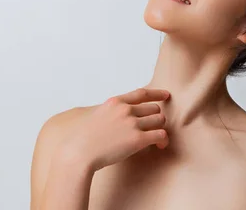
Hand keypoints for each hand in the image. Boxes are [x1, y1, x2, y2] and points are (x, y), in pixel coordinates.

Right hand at [56, 88, 170, 170]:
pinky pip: (160, 134)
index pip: (142, 93)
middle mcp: (125, 110)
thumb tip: (122, 113)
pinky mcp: (137, 139)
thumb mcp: (97, 115)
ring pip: (159, 120)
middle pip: (154, 108)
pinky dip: (163, 140)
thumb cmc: (84, 139)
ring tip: (157, 138)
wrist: (79, 153)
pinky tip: (160, 145)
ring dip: (160, 128)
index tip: (166, 95)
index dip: (157, 93)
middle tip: (154, 128)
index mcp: (115, 102)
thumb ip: (111, 111)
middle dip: (156, 118)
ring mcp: (132, 123)